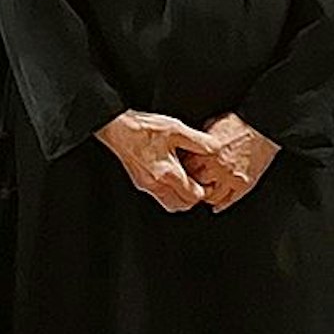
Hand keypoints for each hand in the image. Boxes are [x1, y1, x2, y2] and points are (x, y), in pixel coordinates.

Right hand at [94, 110, 219, 212]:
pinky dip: (170, 193)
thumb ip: (199, 141)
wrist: (117, 127)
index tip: (207, 180)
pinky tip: (171, 177)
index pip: (194, 196)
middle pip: (182, 205)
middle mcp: (156, 183)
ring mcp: (147, 185)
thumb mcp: (176, 128)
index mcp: (168, 173)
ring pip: (170, 204)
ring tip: (186, 182)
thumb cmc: (143, 128)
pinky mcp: (140, 182)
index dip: (204, 190)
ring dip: (181, 198)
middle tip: (199, 183)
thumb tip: (216, 150)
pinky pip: (159, 196)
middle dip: (194, 197)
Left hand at [181, 112, 280, 211]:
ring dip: (206, 196)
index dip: (183, 171)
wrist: (261, 128)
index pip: (185, 169)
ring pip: (211, 197)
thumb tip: (186, 151)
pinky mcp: (243, 184)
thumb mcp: (210, 128)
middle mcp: (217, 167)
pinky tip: (216, 204)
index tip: (181, 172)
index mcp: (206, 153)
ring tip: (204, 193)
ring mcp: (231, 178)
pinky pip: (228, 200)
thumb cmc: (238, 125)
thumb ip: (199, 144)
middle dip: (192, 184)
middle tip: (190, 185)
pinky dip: (220, 205)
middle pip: (196, 184)